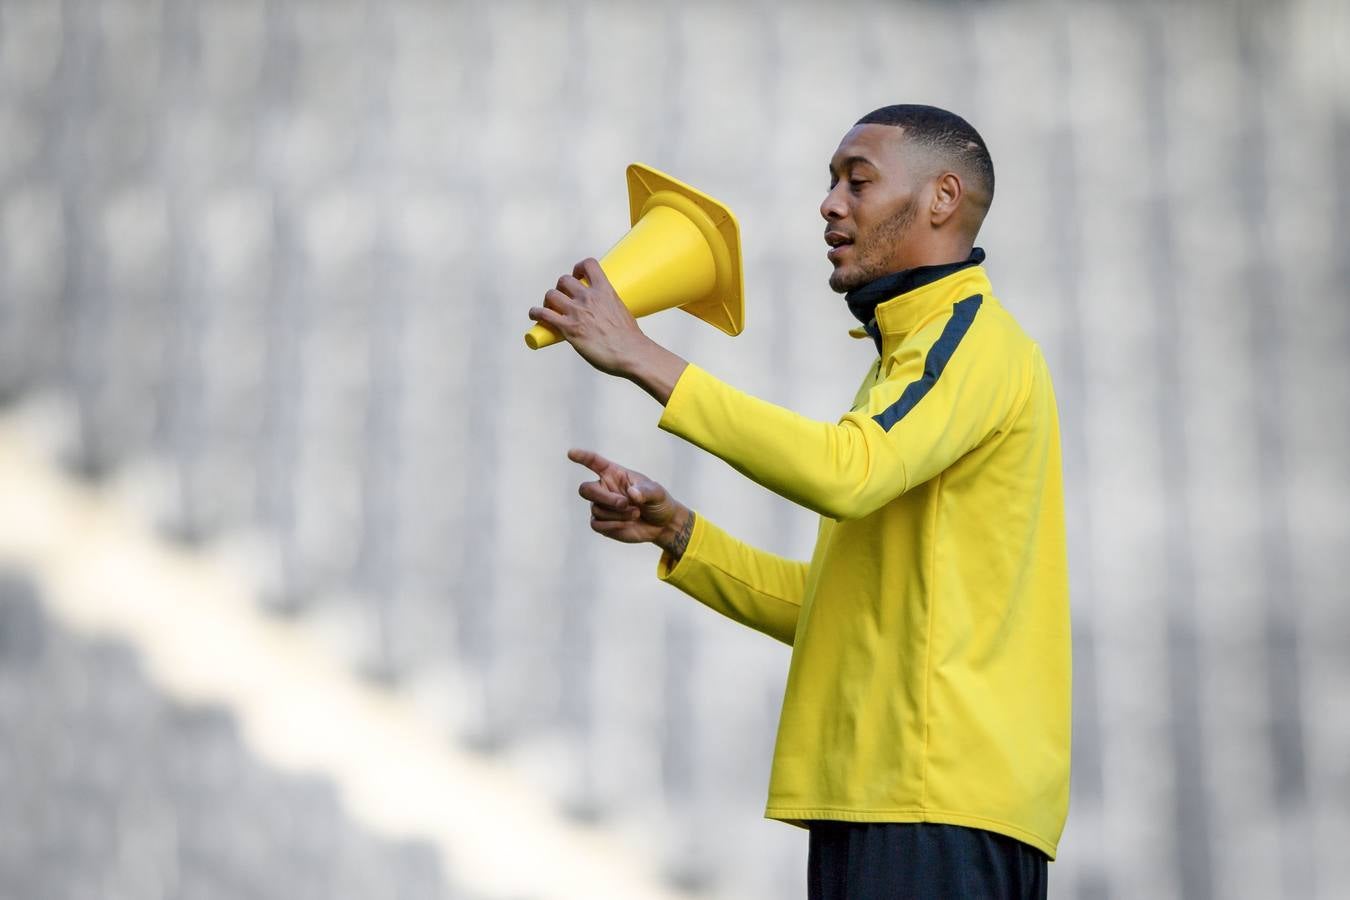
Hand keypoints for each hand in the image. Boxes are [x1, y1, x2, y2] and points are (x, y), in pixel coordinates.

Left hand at [529, 258, 650, 376]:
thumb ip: (610, 308)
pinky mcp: (568, 328)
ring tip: (548, 309)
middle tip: (563, 299)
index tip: (577, 276)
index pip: (588, 265)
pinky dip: (535, 313)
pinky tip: (535, 315)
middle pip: (564, 280)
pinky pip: (543, 314)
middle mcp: (589, 297)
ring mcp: (577, 312)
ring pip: (551, 295)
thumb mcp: (622, 312)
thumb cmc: (630, 339)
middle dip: (561, 288)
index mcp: (605, 291)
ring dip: (548, 301)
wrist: (630, 353)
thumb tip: (606, 316)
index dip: (578, 268)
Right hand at [568, 448, 693, 558]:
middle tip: (624, 503)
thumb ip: (646, 491)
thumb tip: (632, 494)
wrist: (661, 524)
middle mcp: (604, 488)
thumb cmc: (658, 502)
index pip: (594, 462)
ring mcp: (602, 506)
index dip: (582, 457)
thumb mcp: (657, 493)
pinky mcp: (602, 523)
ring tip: (635, 514)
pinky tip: (626, 524)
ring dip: (616, 514)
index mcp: (614, 474)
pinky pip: (596, 524)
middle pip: (586, 489)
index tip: (571, 453)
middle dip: (604, 497)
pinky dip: (611, 525)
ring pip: (596, 509)